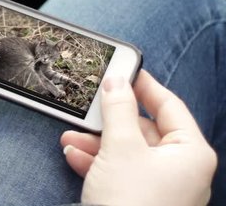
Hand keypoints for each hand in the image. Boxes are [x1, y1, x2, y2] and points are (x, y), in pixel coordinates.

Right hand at [61, 70, 216, 204]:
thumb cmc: (132, 204)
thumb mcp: (120, 148)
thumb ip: (118, 110)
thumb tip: (116, 81)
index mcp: (190, 152)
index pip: (169, 106)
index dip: (144, 86)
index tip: (123, 70)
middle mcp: (181, 170)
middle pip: (143, 130)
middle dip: (109, 122)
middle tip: (87, 108)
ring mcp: (161, 188)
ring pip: (127, 152)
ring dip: (96, 143)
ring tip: (70, 137)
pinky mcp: (140, 201)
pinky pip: (120, 173)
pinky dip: (97, 163)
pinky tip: (74, 157)